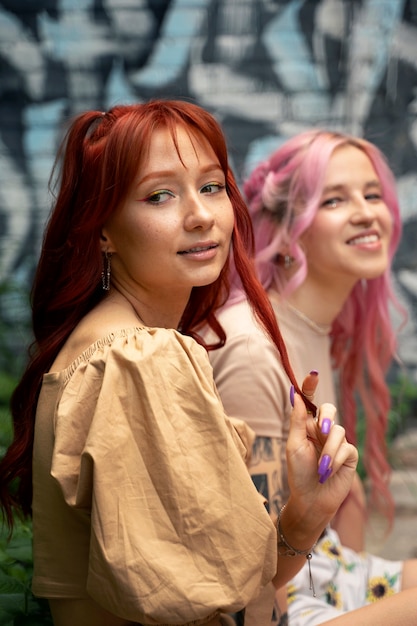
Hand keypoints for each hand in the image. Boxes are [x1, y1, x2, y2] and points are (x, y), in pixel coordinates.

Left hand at [286, 383, 357, 528]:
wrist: (311, 499)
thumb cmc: (298, 473)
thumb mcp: (294, 445)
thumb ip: (297, 420)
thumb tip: (295, 394)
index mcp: (306, 425)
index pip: (310, 401)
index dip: (311, 386)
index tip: (313, 374)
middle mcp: (322, 430)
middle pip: (329, 410)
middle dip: (326, 418)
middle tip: (320, 430)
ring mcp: (337, 441)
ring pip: (337, 431)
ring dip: (327, 450)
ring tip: (320, 468)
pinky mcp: (349, 454)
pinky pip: (346, 447)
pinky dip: (335, 459)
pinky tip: (328, 471)